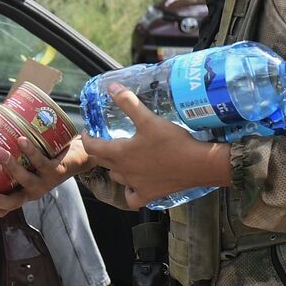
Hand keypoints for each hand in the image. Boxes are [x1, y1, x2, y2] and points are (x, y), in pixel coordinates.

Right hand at [0, 135, 92, 217]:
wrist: (79, 156)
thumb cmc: (47, 158)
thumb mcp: (24, 165)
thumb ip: (4, 161)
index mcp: (21, 192)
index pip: (1, 208)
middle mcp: (31, 192)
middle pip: (10, 203)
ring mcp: (44, 183)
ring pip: (24, 180)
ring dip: (10, 168)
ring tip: (0, 155)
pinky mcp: (55, 172)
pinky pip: (40, 162)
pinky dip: (30, 151)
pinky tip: (21, 140)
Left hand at [81, 86, 231, 208]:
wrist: (198, 165)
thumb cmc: (172, 142)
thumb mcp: (148, 119)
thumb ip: (129, 103)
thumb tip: (112, 87)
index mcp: (120, 153)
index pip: (93, 147)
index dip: (87, 139)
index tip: (87, 133)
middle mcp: (124, 171)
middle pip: (102, 162)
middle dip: (99, 151)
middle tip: (102, 142)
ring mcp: (136, 185)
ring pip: (116, 178)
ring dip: (114, 168)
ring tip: (120, 159)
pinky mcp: (149, 195)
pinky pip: (132, 197)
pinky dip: (129, 191)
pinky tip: (133, 185)